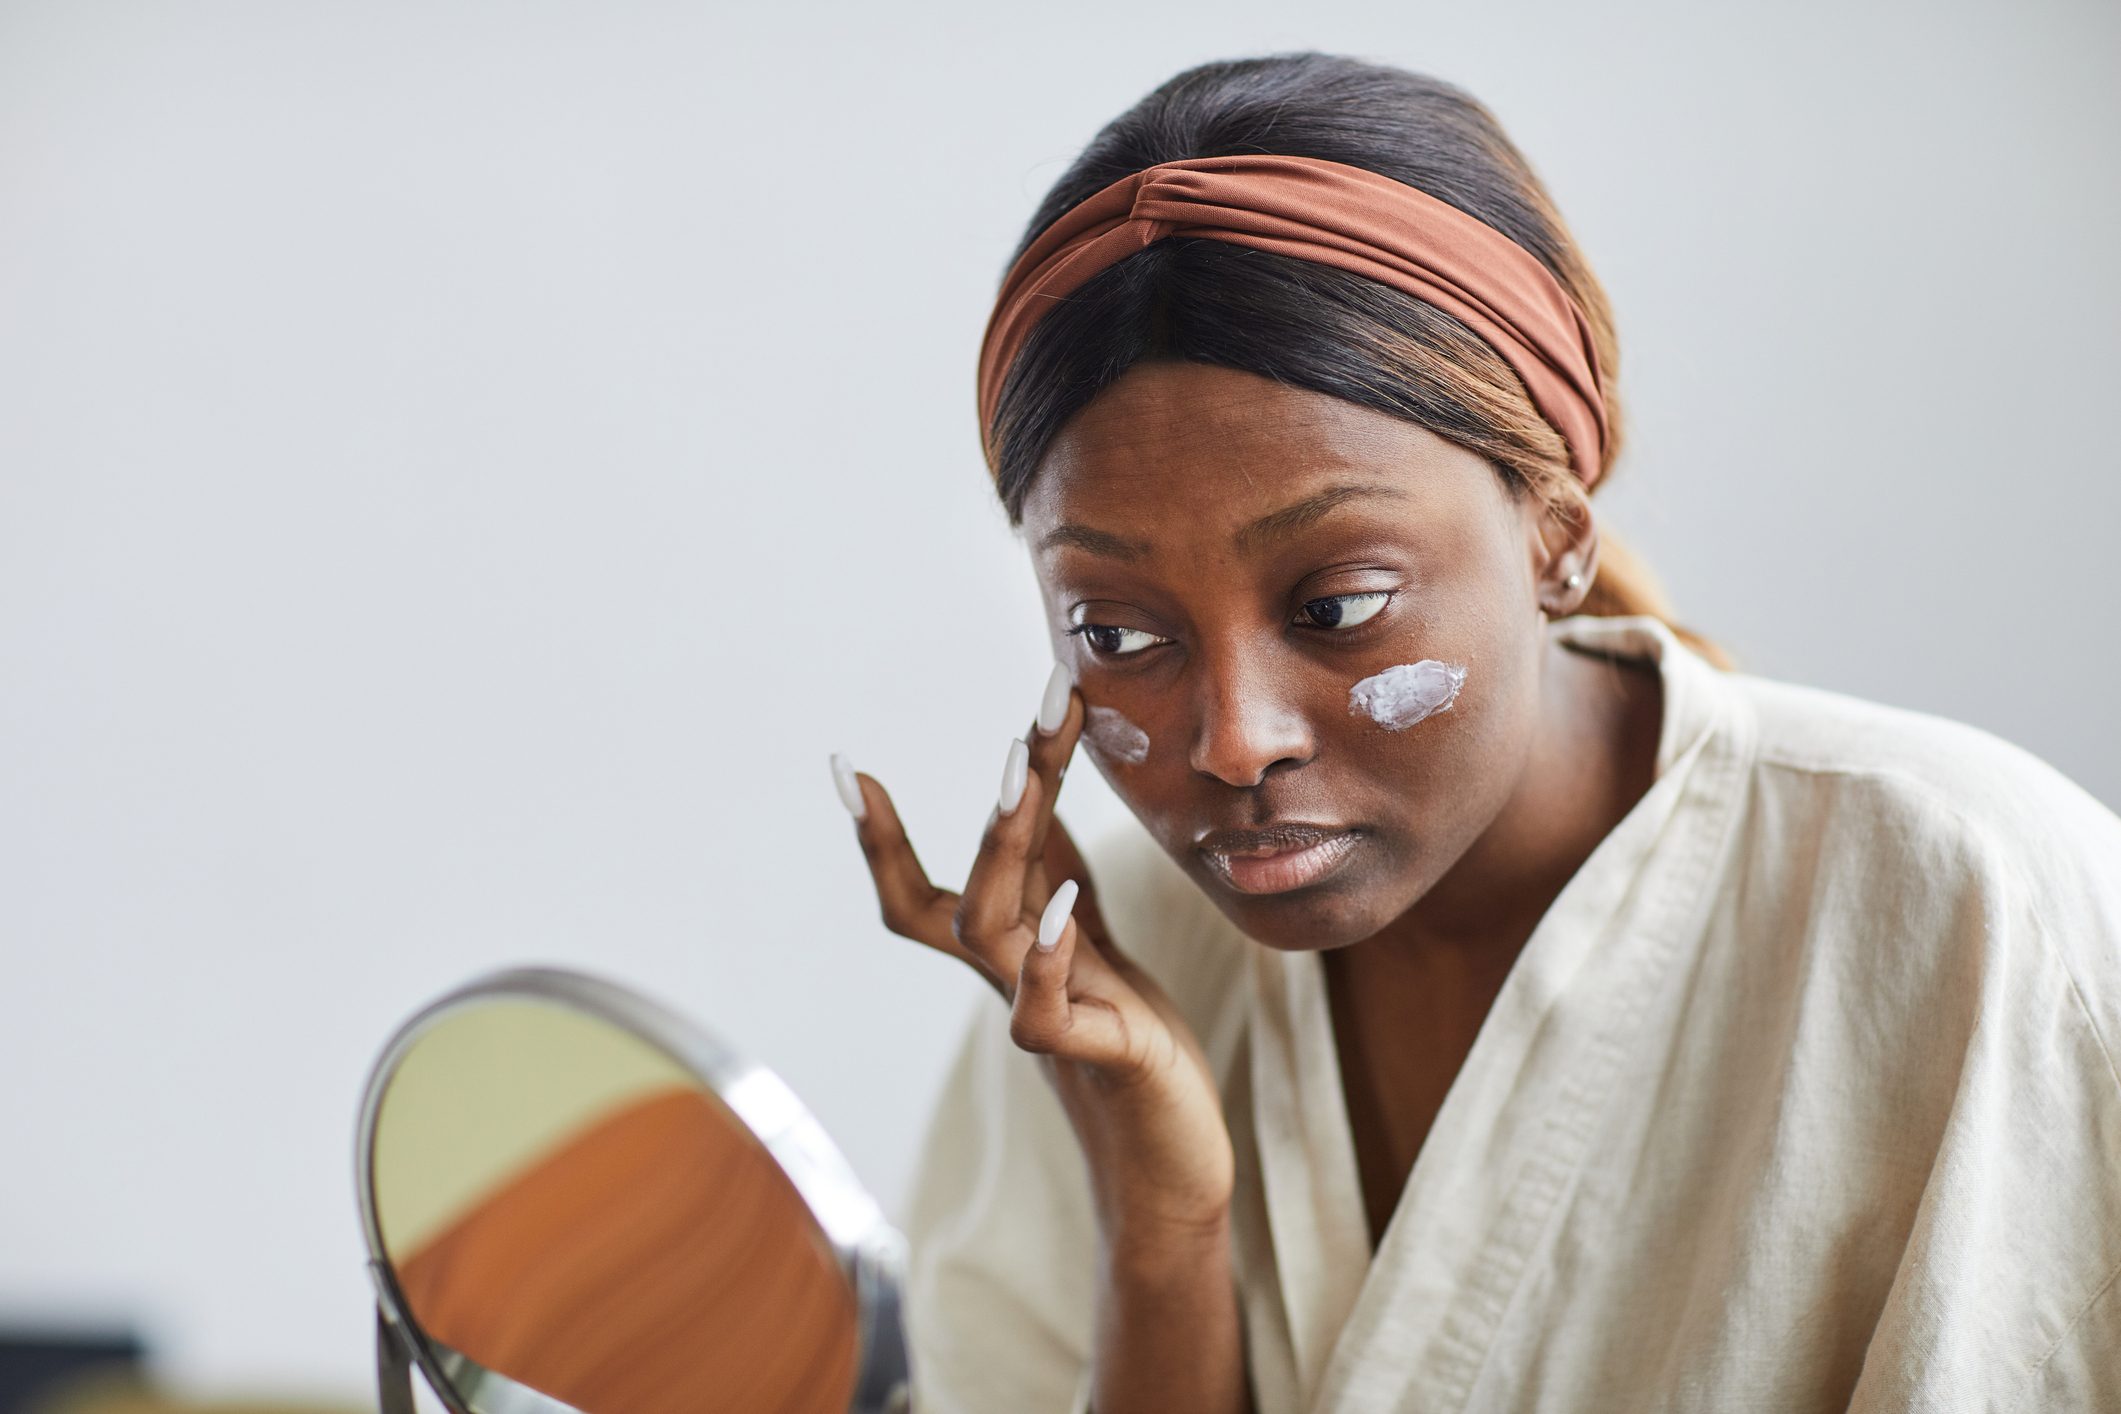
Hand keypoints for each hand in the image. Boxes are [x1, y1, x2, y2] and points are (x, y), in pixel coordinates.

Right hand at [832, 671, 1232, 1234]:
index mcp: (1004, 949)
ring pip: (988, 928)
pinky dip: (1044, 956)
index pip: (918, 892)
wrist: (1169, 1147)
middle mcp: (1007, 978)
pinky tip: (1058, 907)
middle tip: (1023, 724)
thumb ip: (1052, 869)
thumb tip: (1029, 785)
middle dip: (991, 802)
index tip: (847, 768)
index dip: (878, 838)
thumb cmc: (1126, 1036)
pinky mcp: (1093, 1053)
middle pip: (961, 888)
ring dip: (1004, 847)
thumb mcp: (1088, 932)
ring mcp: (1042, 1014)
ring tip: (1020, 778)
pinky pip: (1042, 1011)